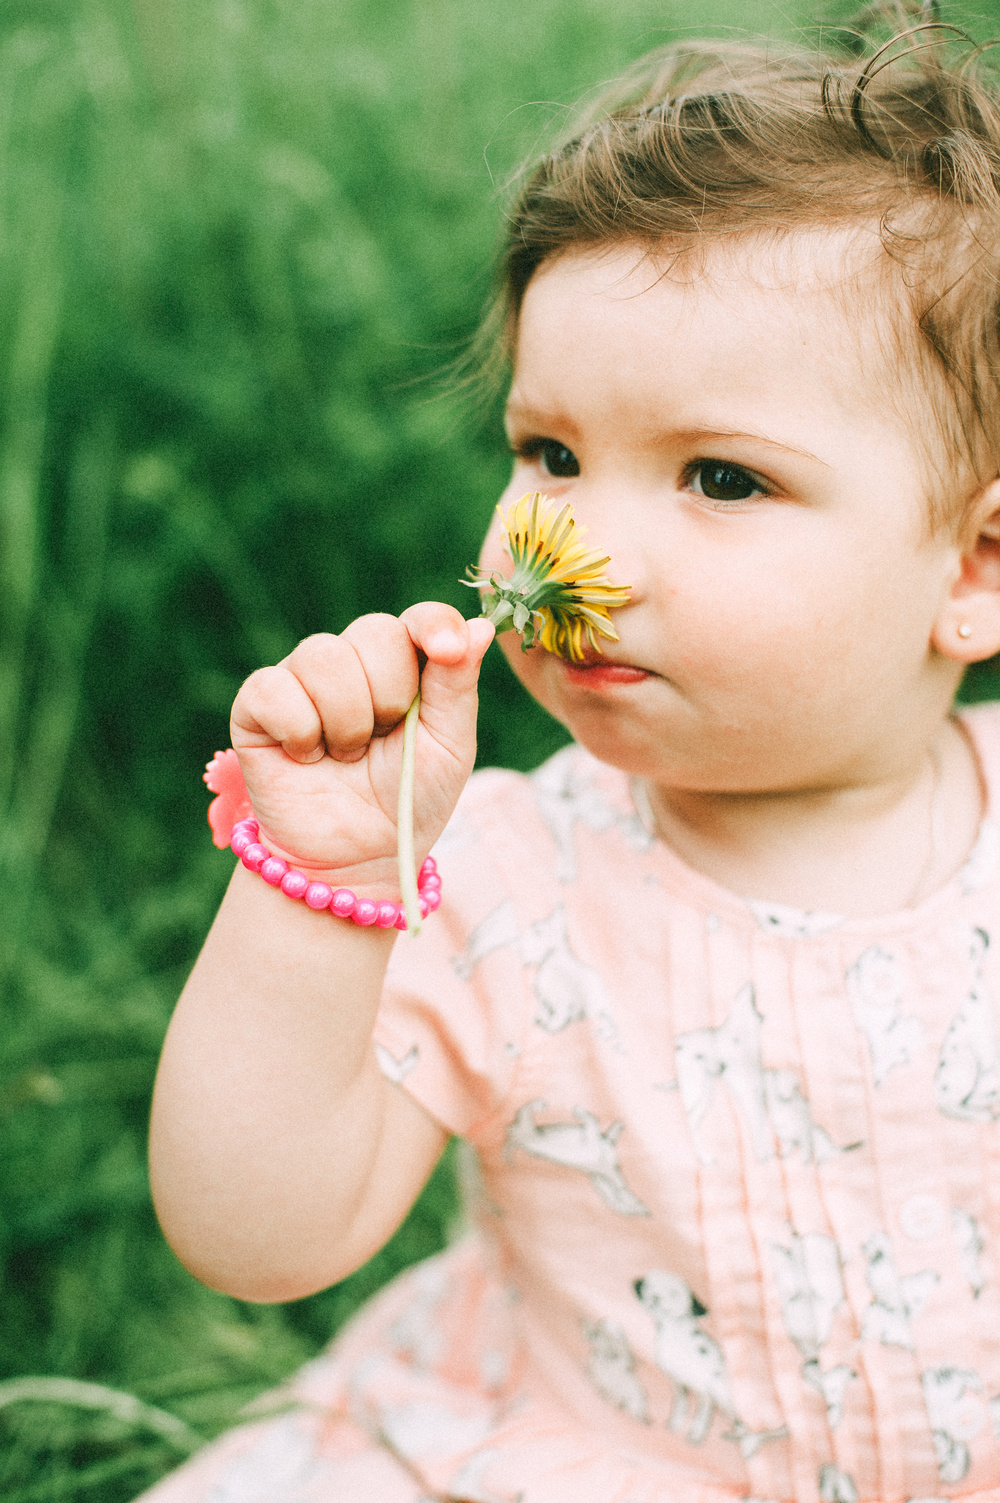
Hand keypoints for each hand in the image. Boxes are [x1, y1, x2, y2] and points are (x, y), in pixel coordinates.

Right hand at [230, 605, 493, 892]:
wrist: (357, 860)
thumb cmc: (408, 802)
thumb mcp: (449, 746)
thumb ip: (458, 684)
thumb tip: (481, 625)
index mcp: (404, 665)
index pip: (419, 619)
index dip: (433, 626)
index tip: (446, 649)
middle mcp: (351, 662)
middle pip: (374, 631)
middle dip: (389, 696)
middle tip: (382, 741)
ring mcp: (301, 679)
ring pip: (324, 656)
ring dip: (346, 721)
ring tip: (345, 756)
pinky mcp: (256, 706)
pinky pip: (274, 688)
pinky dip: (299, 731)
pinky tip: (306, 757)